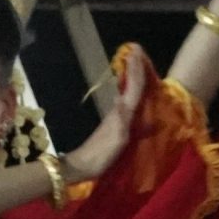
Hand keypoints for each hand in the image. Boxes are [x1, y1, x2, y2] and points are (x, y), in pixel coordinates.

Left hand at [63, 46, 150, 182]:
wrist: (81, 167)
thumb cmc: (100, 155)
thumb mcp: (115, 139)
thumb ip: (120, 120)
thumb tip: (123, 101)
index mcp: (121, 113)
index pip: (133, 87)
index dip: (136, 70)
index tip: (136, 52)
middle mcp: (118, 111)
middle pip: (129, 86)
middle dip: (134, 69)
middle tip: (136, 51)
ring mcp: (115, 117)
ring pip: (128, 92)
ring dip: (132, 79)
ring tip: (137, 66)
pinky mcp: (114, 125)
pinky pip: (127, 103)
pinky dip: (130, 94)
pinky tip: (130, 95)